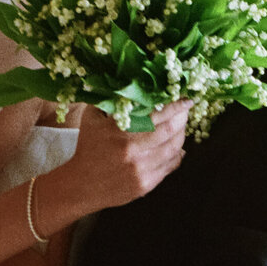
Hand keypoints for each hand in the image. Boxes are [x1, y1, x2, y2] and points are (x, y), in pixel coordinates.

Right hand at [54, 101, 189, 216]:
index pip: (157, 114)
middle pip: (170, 130)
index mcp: (120, 131)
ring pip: (174, 148)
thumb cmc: (88, 148)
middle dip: (182, 118)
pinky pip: (170, 166)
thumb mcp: (92, 119)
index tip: (185, 99)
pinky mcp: (145, 184)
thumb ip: (108, 100)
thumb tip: (127, 80)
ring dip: (182, 135)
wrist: (80, 185)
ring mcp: (140, 169)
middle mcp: (132, 150)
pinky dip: (177, 154)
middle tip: (185, 110)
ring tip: (181, 127)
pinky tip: (177, 147)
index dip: (175, 105)